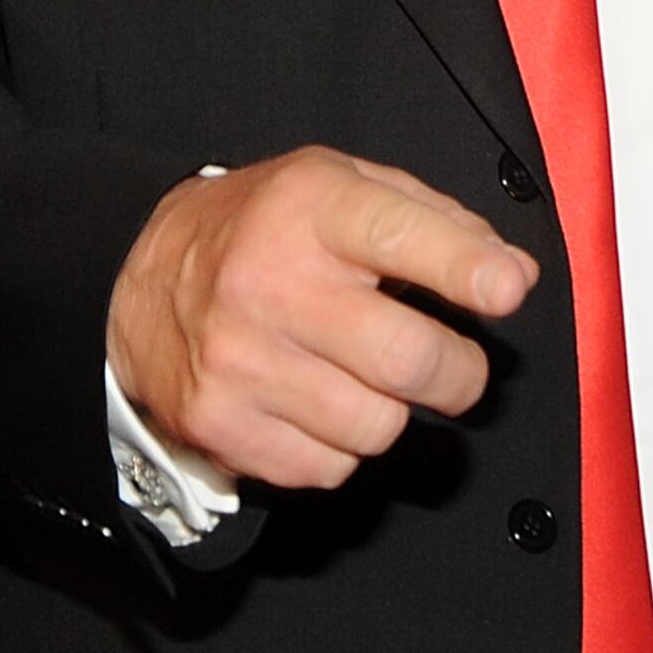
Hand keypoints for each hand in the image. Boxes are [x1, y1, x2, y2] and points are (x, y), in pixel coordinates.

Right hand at [106, 151, 536, 491]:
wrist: (140, 279)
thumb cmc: (264, 230)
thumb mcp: (341, 185)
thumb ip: (435, 221)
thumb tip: (512, 276)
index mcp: (310, 209)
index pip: (402, 237)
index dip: (467, 269)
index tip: (506, 289)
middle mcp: (271, 284)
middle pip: (408, 359)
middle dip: (459, 374)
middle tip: (453, 367)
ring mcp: (240, 361)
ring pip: (378, 427)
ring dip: (392, 411)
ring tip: (363, 377)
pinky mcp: (220, 423)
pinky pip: (330, 468)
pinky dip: (341, 446)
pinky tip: (315, 402)